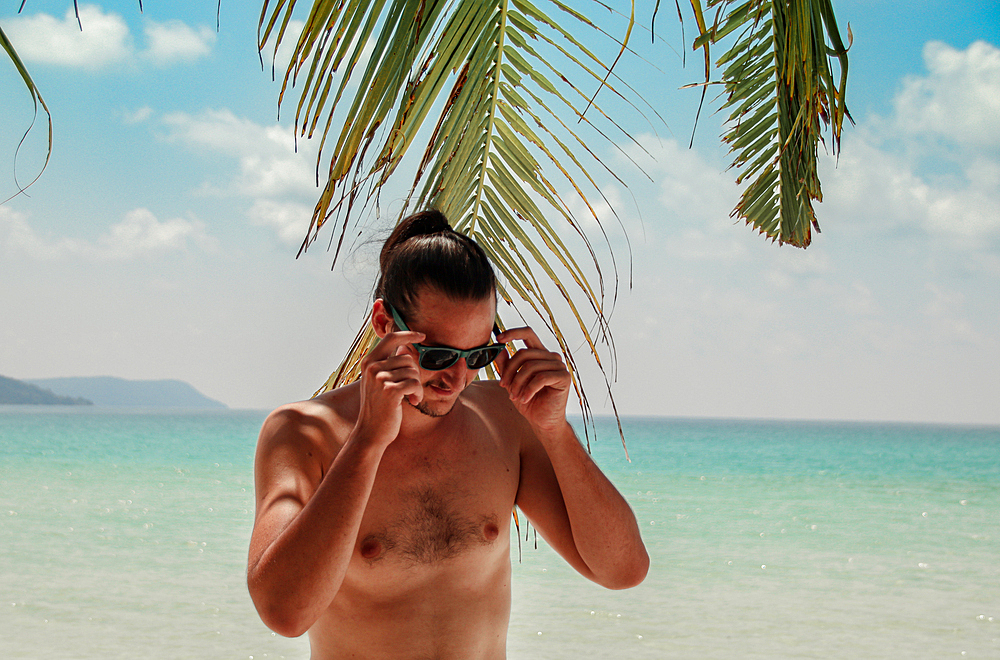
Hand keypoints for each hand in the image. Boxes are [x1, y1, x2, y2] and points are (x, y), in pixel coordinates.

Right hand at [355, 330, 424, 446]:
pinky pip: (415, 384)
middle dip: (414, 374)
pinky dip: (418, 394)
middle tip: (410, 389)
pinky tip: (413, 402)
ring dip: (417, 386)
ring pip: (413, 372)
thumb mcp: (379, 382)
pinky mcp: (390, 391)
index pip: (391, 338)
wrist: (370, 432)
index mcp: (369, 362)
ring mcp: (380, 378)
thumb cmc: (378, 407)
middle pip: (407, 359)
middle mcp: (372, 367)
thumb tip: (405, 348)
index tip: (422, 336)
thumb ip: (389, 365)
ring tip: (410, 397)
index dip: (408, 334)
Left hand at [495, 326, 570, 433]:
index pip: (528, 333)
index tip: (499, 339)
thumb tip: (497, 348)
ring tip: (514, 396)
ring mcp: (559, 366)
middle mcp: (551, 356)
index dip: (513, 333)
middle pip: (524, 353)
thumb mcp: (512, 382)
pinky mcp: (564, 377)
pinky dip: (528, 390)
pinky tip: (524, 399)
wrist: (543, 421)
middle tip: (503, 385)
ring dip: (517, 383)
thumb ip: (506, 365)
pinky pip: (540, 378)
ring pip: (530, 366)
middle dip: (509, 370)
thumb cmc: (528, 401)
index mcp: (539, 354)